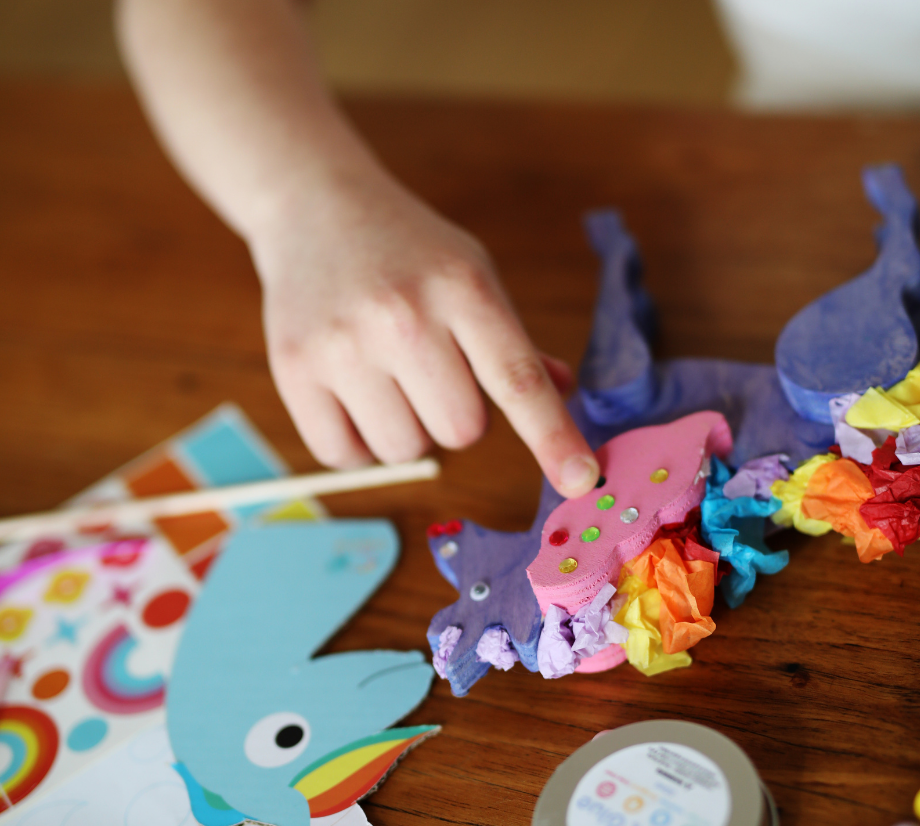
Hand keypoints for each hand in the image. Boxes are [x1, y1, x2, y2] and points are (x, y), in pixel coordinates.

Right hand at [250, 169, 599, 497]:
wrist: (313, 206)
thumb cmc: (408, 252)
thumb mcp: (472, 275)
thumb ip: (514, 343)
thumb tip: (562, 391)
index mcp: (462, 288)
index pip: (517, 380)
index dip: (552, 436)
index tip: (580, 480)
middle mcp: (403, 316)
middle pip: (461, 431)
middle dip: (457, 417)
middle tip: (432, 373)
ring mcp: (343, 344)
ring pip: (405, 449)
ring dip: (407, 430)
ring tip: (388, 378)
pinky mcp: (294, 369)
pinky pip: (345, 455)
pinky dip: (357, 444)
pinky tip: (352, 396)